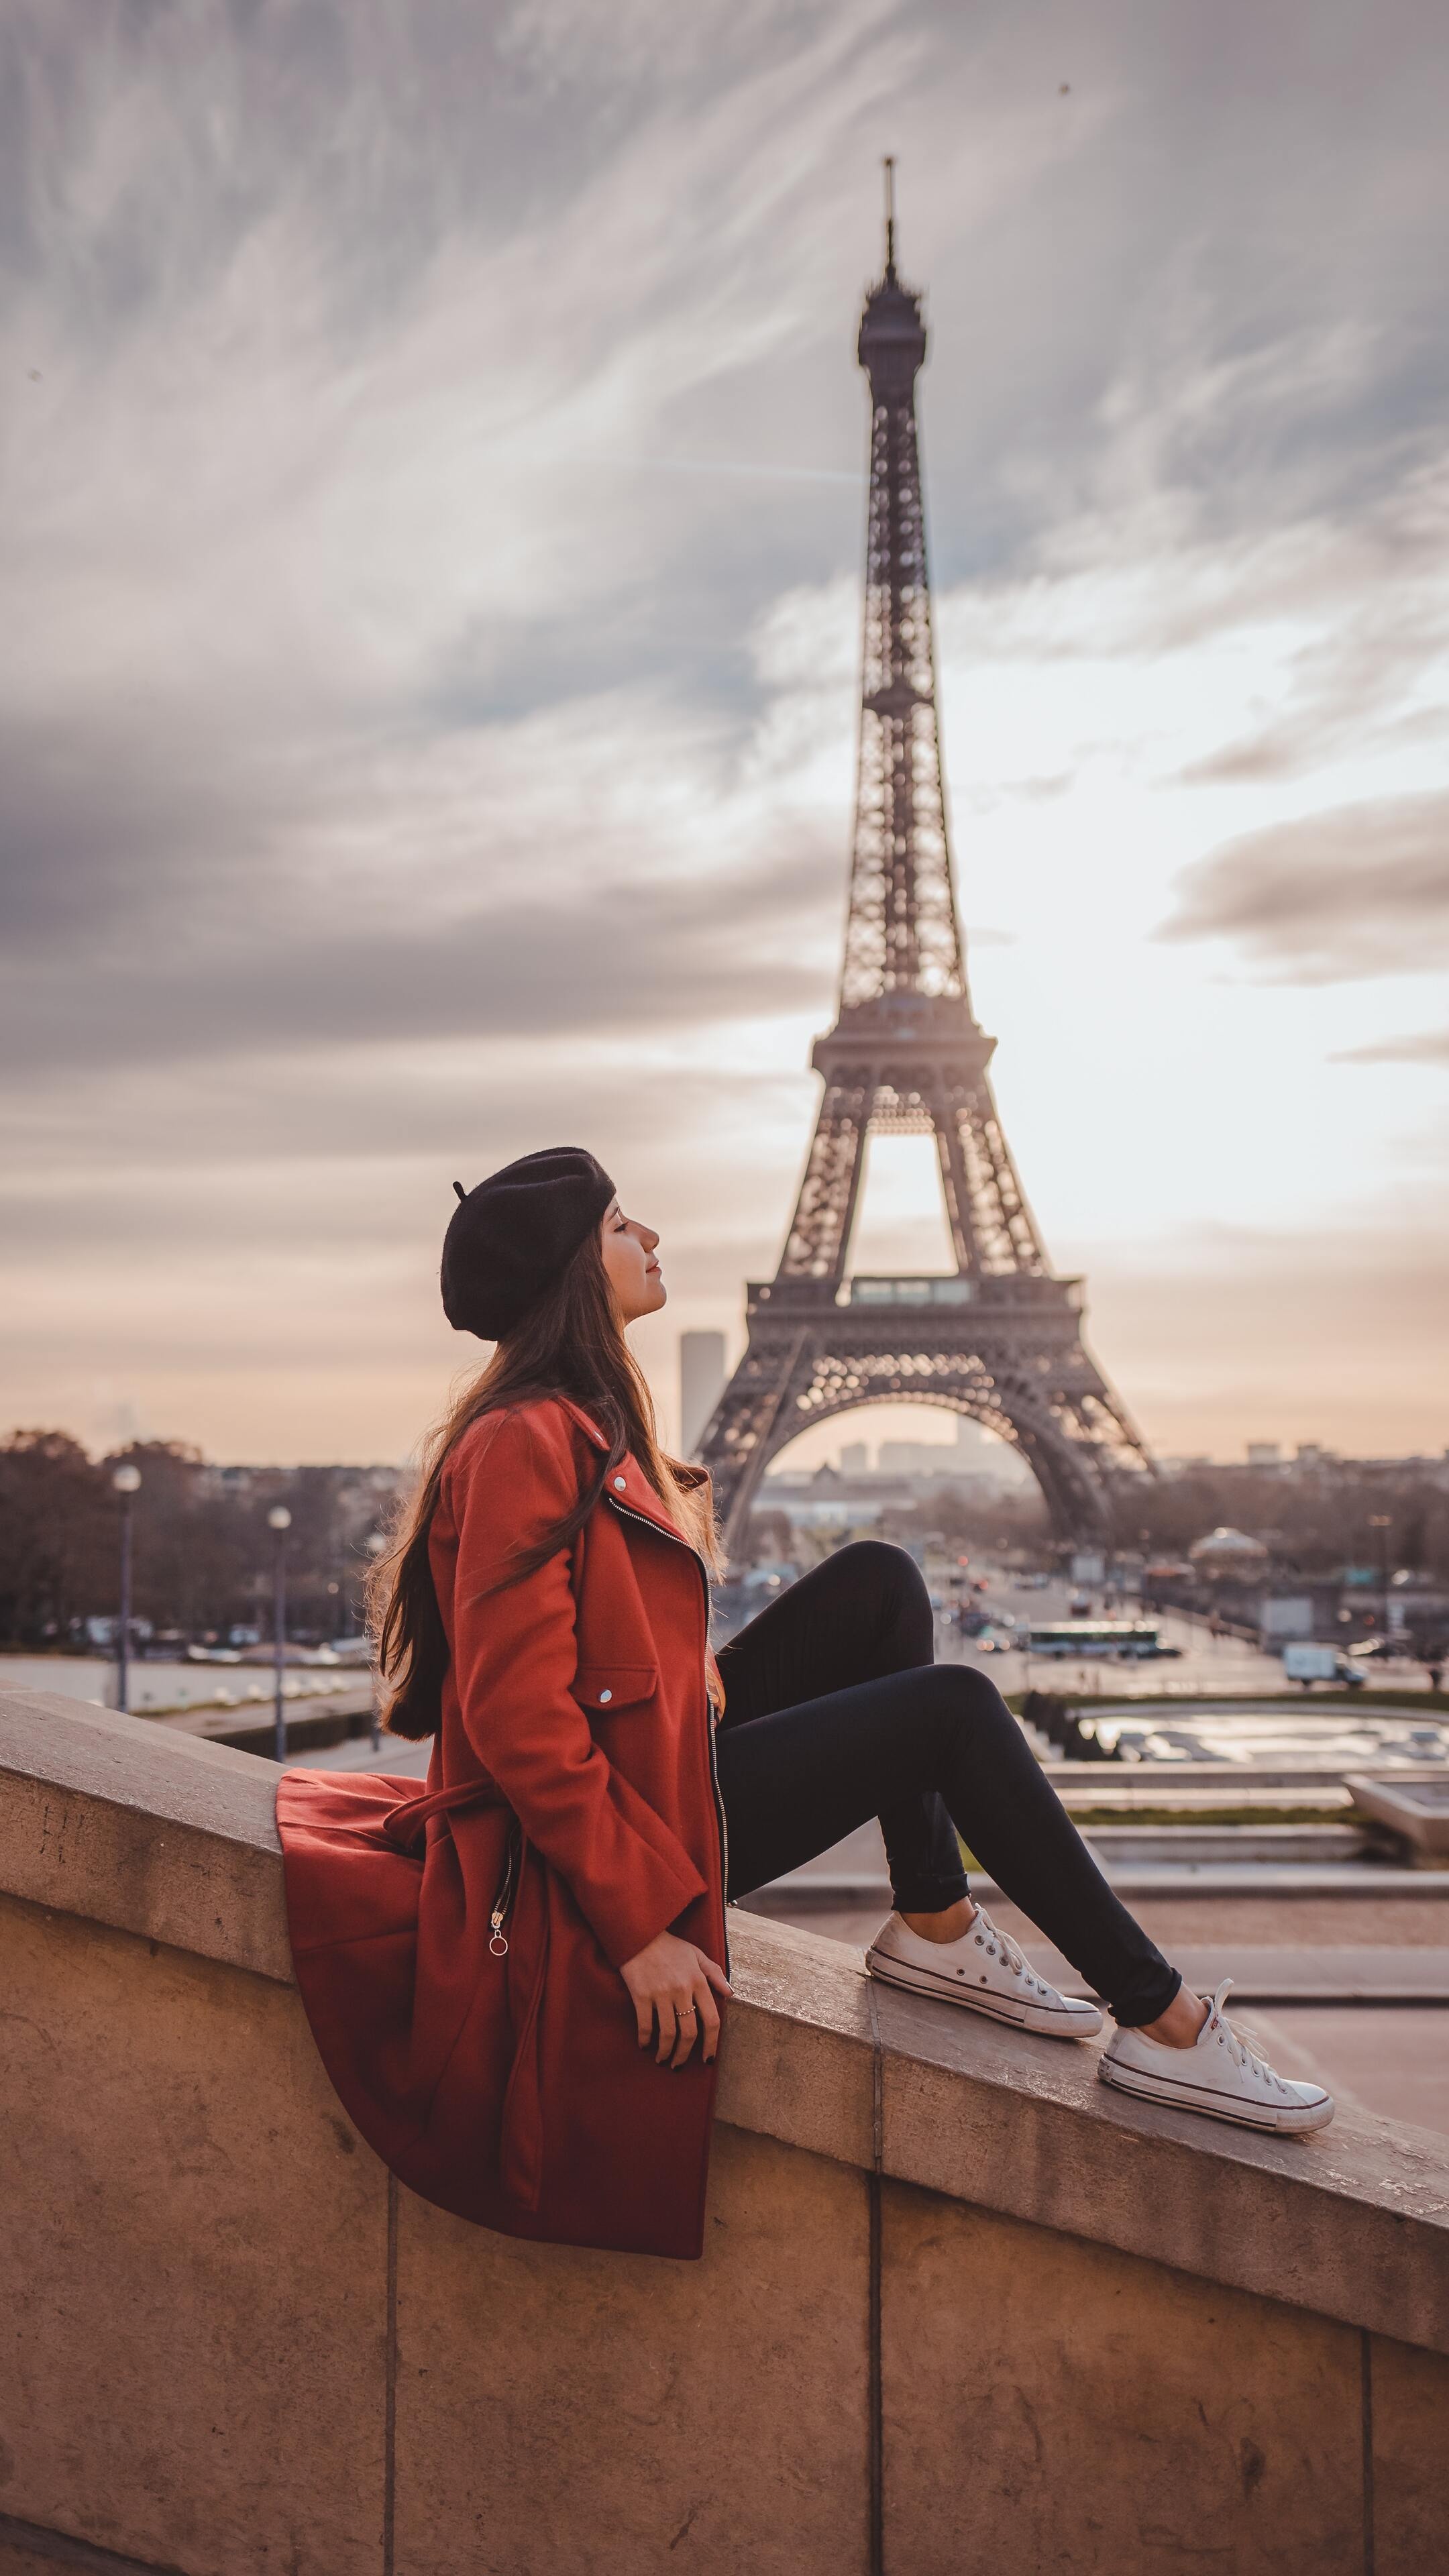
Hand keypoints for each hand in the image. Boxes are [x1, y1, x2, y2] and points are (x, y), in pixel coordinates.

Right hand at [620, 1930, 731, 2067]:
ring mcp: (661, 1993)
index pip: (711, 2019)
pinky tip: (645, 2046)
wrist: (639, 1933)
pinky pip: (645, 2025)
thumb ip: (714, 1974)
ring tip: (662, 2060)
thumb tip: (730, 1994)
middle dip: (685, 2054)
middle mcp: (682, 1989)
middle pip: (689, 2032)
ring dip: (665, 2052)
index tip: (707, 2059)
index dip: (711, 2044)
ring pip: (668, 2033)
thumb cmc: (669, 1946)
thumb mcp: (696, 1954)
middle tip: (679, 2065)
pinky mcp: (641, 1995)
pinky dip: (645, 2039)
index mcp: (698, 1981)